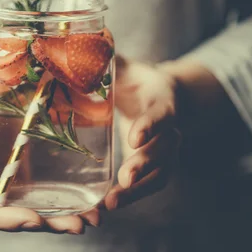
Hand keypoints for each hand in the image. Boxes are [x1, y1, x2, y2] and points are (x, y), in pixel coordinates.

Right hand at [0, 54, 99, 233]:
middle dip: (39, 223)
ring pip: (22, 207)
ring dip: (55, 217)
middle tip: (76, 225)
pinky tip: (85, 199)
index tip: (32, 219)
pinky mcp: (12, 168)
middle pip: (3, 215)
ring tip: (90, 218)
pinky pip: (32, 189)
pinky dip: (57, 197)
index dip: (1, 219)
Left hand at [103, 55, 181, 210]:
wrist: (156, 95)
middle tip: (125, 178)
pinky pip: (149, 186)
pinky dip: (130, 198)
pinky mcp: (155, 166)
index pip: (162, 113)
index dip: (151, 124)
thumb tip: (81, 44)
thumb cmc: (135, 79)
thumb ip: (106, 58)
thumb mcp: (123, 66)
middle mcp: (170, 127)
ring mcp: (166, 150)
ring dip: (138, 190)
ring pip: (161, 174)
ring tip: (112, 204)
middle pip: (166, 149)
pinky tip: (106, 208)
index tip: (135, 136)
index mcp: (162, 99)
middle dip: (146, 164)